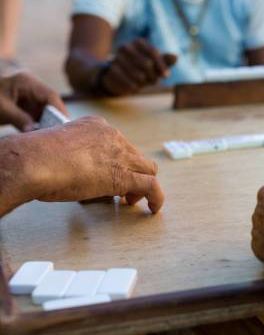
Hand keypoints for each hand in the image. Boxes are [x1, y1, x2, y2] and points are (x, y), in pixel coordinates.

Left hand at [0, 73, 67, 131]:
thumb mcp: (2, 109)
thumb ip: (19, 119)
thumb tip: (34, 132)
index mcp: (26, 82)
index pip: (50, 95)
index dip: (60, 110)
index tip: (65, 125)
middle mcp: (32, 88)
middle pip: (51, 104)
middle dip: (56, 118)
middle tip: (60, 135)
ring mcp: (30, 97)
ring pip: (47, 111)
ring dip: (48, 124)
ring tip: (51, 137)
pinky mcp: (26, 106)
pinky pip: (39, 116)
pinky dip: (40, 126)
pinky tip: (41, 135)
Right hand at [8, 116, 163, 212]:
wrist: (34, 161)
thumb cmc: (34, 158)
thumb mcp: (56, 148)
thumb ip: (71, 155)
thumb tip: (70, 171)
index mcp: (96, 126)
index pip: (118, 143)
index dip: (117, 160)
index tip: (108, 172)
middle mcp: (112, 137)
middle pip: (135, 155)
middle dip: (132, 172)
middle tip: (123, 190)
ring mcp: (120, 155)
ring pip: (147, 169)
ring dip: (143, 185)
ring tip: (132, 200)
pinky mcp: (123, 176)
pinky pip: (150, 186)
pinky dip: (156, 197)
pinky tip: (153, 208)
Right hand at [101, 38, 177, 94]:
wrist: (118, 76)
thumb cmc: (141, 69)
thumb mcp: (154, 64)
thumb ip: (165, 61)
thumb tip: (176, 57)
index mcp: (139, 42)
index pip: (154, 53)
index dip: (162, 66)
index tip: (166, 76)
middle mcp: (126, 46)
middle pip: (148, 64)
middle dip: (153, 75)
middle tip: (154, 81)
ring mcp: (117, 57)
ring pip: (139, 74)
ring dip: (145, 82)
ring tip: (144, 82)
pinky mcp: (112, 70)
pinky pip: (129, 81)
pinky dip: (135, 87)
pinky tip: (136, 87)